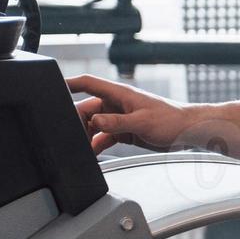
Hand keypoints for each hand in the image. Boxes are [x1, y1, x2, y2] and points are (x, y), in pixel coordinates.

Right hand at [65, 74, 194, 153]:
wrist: (187, 132)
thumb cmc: (171, 120)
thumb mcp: (142, 122)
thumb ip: (117, 122)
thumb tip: (95, 122)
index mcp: (119, 94)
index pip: (88, 83)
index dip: (69, 84)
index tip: (51, 87)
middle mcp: (116, 104)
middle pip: (86, 110)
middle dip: (76, 122)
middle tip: (69, 136)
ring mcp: (119, 118)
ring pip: (94, 126)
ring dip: (86, 137)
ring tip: (79, 149)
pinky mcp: (124, 131)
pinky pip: (104, 137)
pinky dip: (97, 145)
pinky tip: (92, 154)